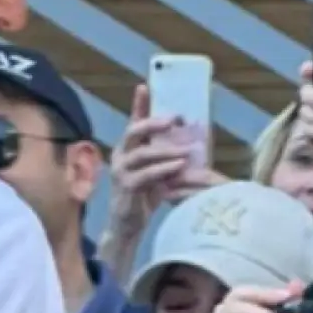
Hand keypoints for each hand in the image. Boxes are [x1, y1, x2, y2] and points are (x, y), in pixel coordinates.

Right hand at [106, 84, 223, 232]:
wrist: (128, 225)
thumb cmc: (144, 197)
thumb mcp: (156, 172)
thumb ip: (165, 157)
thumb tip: (191, 143)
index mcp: (128, 149)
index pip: (133, 122)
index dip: (138, 104)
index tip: (145, 86)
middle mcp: (120, 156)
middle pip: (133, 131)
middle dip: (153, 122)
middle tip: (174, 120)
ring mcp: (120, 171)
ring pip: (141, 154)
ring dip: (165, 150)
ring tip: (186, 150)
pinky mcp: (126, 188)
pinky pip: (145, 175)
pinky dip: (163, 170)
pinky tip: (178, 167)